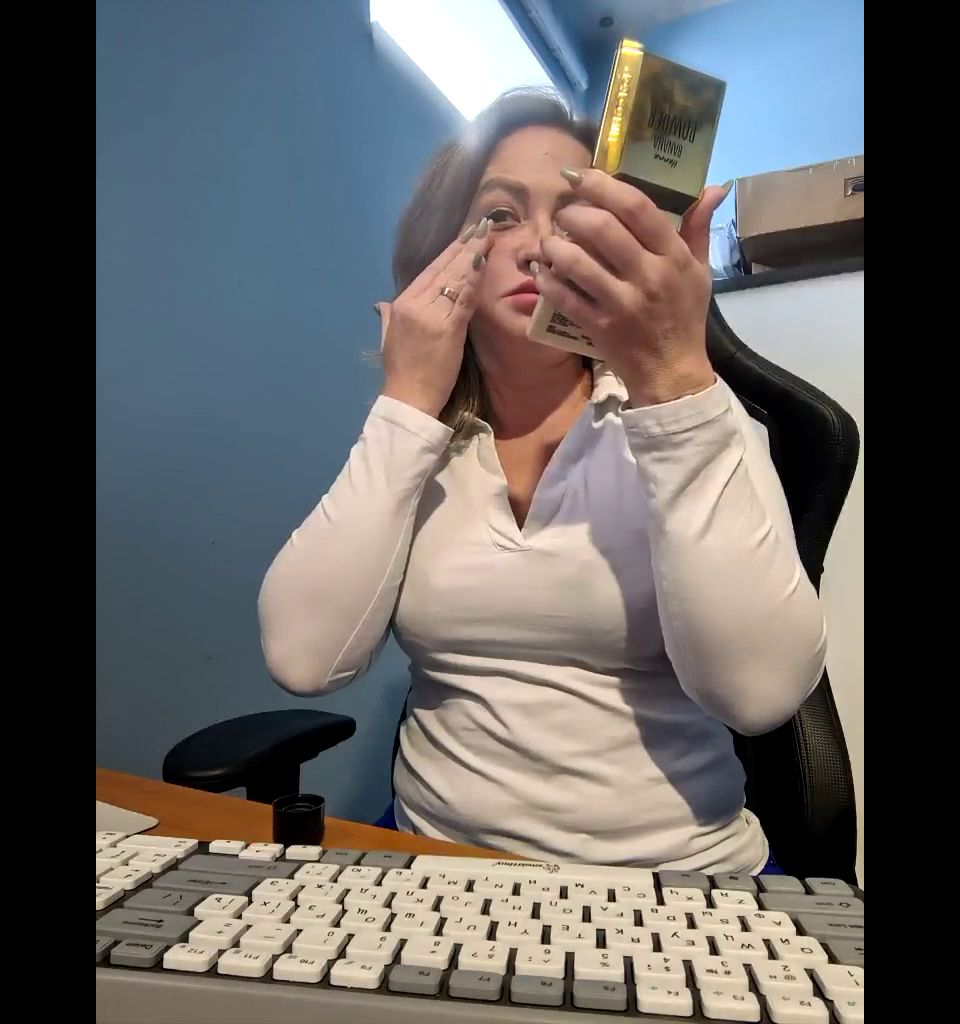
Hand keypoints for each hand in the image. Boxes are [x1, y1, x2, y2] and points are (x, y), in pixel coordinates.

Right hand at [375, 220, 492, 418]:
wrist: (408, 399)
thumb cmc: (402, 372)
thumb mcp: (388, 339)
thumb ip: (387, 317)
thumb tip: (382, 304)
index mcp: (401, 304)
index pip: (429, 271)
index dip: (450, 252)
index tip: (466, 235)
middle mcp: (413, 304)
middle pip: (443, 269)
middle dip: (465, 245)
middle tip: (484, 226)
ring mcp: (430, 315)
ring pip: (455, 279)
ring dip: (473, 256)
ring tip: (488, 236)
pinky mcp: (447, 329)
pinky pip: (463, 299)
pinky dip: (473, 280)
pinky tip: (483, 263)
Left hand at [537, 170, 732, 406]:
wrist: (672, 372)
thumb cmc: (684, 317)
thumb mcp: (699, 271)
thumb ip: (698, 227)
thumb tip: (714, 187)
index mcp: (672, 256)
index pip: (637, 207)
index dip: (603, 185)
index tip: (581, 176)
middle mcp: (647, 276)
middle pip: (601, 228)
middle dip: (572, 213)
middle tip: (564, 214)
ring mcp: (621, 303)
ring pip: (576, 261)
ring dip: (554, 245)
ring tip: (549, 242)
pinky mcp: (599, 326)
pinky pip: (564, 296)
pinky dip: (548, 280)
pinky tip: (543, 272)